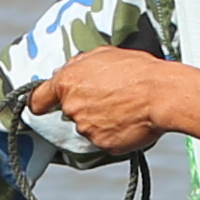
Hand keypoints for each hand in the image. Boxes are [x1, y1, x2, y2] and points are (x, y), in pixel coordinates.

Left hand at [32, 46, 199, 153]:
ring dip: (100, 121)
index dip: (40, 103)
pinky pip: (104, 140)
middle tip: (109, 97)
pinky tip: (129, 121)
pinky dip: (114, 133)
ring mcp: (86, 128)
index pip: (38, 99)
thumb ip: (79, 65)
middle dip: (84, 107)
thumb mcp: (104, 54)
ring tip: (125, 107)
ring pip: (88, 127)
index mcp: (66, 82)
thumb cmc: (136, 70)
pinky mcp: (103, 144)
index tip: (41, 106)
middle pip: (70, 112)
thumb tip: (68, 72)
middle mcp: (72, 107)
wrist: (161, 94)